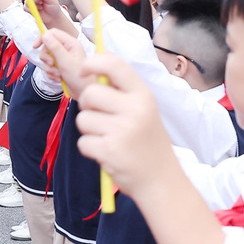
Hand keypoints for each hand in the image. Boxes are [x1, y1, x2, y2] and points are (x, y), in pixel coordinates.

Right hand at [38, 28, 91, 97]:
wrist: (84, 93)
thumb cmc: (80, 78)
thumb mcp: (65, 62)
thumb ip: (55, 47)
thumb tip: (45, 35)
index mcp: (71, 44)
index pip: (52, 33)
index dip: (42, 38)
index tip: (35, 46)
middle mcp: (67, 49)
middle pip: (47, 46)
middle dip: (46, 58)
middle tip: (52, 64)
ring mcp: (63, 58)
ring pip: (46, 58)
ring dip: (49, 68)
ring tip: (58, 74)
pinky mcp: (59, 67)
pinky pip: (48, 67)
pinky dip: (51, 74)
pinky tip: (59, 79)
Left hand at [75, 54, 175, 196]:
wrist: (161, 181)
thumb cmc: (147, 142)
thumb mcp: (144, 110)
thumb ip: (122, 90)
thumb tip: (94, 63)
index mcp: (143, 95)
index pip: (114, 64)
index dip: (92, 62)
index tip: (83, 70)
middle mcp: (135, 109)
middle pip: (90, 93)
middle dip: (87, 105)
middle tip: (101, 118)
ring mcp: (122, 130)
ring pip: (82, 119)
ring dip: (89, 130)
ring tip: (108, 139)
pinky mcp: (109, 150)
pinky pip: (83, 142)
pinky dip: (90, 149)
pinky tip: (107, 153)